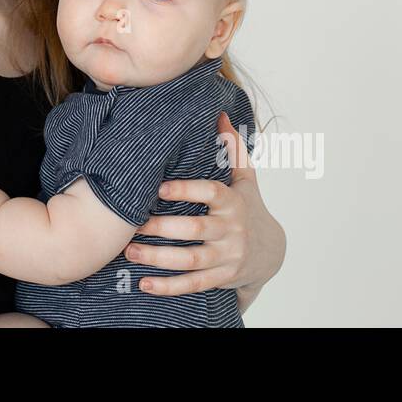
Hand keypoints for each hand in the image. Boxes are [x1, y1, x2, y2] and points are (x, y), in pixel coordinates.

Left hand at [126, 111, 284, 296]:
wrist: (272, 252)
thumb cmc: (248, 208)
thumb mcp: (245, 179)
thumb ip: (232, 149)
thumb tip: (219, 113)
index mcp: (233, 201)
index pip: (211, 193)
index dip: (187, 190)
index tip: (159, 188)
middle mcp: (232, 230)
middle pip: (196, 229)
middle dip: (162, 228)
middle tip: (131, 224)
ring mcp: (228, 257)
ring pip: (191, 260)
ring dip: (158, 258)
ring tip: (130, 252)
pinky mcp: (221, 278)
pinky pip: (193, 285)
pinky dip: (168, 287)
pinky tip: (145, 284)